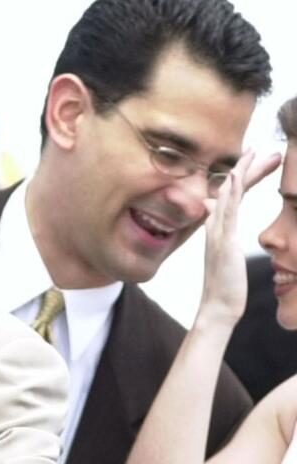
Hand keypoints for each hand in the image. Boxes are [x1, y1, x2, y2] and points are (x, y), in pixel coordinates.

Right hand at [196, 150, 277, 329]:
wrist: (218, 308)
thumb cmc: (227, 290)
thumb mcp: (228, 263)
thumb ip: (227, 246)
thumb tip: (228, 238)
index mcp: (219, 233)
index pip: (230, 200)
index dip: (241, 180)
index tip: (251, 162)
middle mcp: (215, 229)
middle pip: (228, 192)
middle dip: (243, 169)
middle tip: (255, 148)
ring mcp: (218, 234)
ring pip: (226, 196)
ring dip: (238, 172)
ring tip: (250, 152)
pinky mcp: (224, 242)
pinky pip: (226, 211)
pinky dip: (229, 192)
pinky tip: (234, 176)